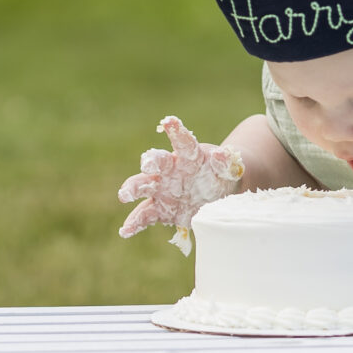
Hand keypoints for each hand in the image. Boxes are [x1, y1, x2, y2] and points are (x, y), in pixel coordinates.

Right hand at [118, 117, 243, 254]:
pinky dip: (134, 223)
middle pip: (156, 163)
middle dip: (150, 162)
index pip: (183, 142)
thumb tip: (222, 155)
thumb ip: (224, 163)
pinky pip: (144, 216)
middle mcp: (170, 170)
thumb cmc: (219, 176)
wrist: (215, 196)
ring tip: (124, 195)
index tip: (169, 121)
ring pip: (143, 187)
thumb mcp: (228, 169)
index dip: (177, 131)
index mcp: (188, 156)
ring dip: (132, 189)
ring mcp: (161, 190)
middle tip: (146, 166)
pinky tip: (126, 231)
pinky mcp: (159, 210)